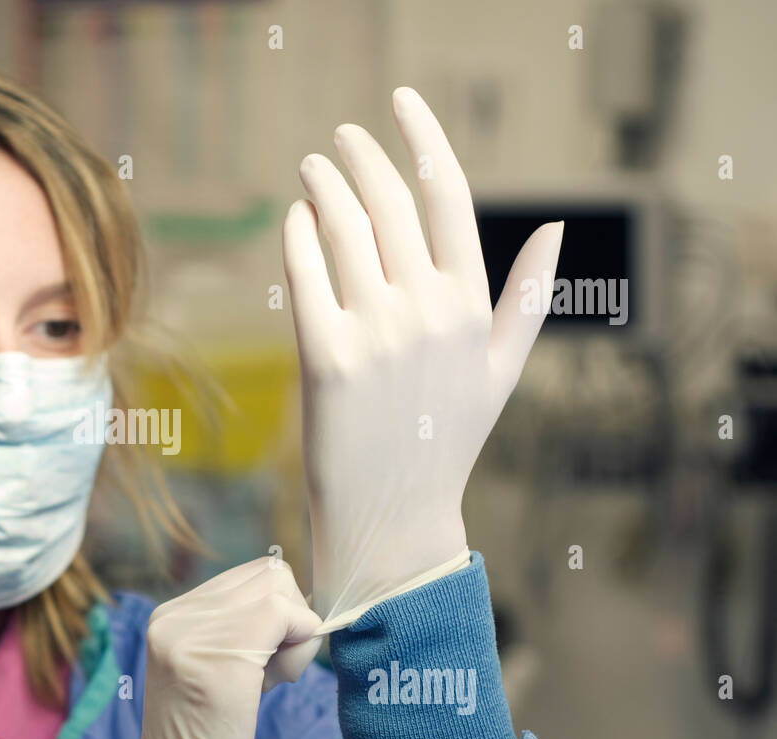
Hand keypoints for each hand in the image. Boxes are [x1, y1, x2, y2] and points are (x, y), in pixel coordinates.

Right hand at [114, 557, 321, 738]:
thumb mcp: (214, 671)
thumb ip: (238, 630)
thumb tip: (294, 597)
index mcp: (168, 618)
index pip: (250, 576)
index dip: (279, 612)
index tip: (265, 662)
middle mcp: (172, 618)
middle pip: (270, 575)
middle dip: (291, 619)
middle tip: (271, 675)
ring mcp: (191, 638)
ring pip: (279, 590)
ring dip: (296, 636)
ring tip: (269, 683)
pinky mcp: (219, 665)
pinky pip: (286, 617)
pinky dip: (299, 648)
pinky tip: (274, 687)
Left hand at [282, 86, 563, 632]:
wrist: (393, 519)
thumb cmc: (445, 441)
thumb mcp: (499, 371)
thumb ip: (527, 299)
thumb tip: (559, 227)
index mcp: (473, 307)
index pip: (449, 196)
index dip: (423, 139)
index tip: (400, 103)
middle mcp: (428, 312)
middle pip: (390, 203)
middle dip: (361, 157)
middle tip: (341, 139)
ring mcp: (376, 335)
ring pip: (343, 230)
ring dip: (324, 184)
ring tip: (314, 169)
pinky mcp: (324, 360)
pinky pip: (305, 273)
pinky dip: (297, 234)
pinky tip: (296, 217)